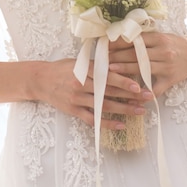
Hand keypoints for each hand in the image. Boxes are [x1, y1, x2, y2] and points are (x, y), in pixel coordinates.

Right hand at [33, 58, 153, 129]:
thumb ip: (96, 64)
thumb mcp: (79, 61)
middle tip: (147, 98)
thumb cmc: (62, 68)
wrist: (39, 80)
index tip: (138, 86)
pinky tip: (121, 125)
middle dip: (130, 96)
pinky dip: (107, 123)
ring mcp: (77, 99)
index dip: (124, 82)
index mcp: (84, 70)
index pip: (107, 76)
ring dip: (124, 110)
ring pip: (104, 106)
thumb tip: (119, 62)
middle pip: (110, 92)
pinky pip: (92, 119)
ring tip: (140, 111)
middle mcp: (81, 85)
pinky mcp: (73, 110)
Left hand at [108, 32, 186, 96]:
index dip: (119, 43)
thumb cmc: (176, 44)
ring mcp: (167, 66)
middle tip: (102, 58)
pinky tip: (131, 97)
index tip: (105, 45)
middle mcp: (163, 51)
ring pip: (142, 68)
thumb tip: (120, 39)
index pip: (135, 40)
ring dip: (125, 69)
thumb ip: (144, 39)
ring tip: (110, 71)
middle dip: (117, 56)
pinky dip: (143, 94)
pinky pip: (155, 88)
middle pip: (136, 54)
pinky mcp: (171, 79)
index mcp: (159, 38)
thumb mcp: (162, 37)